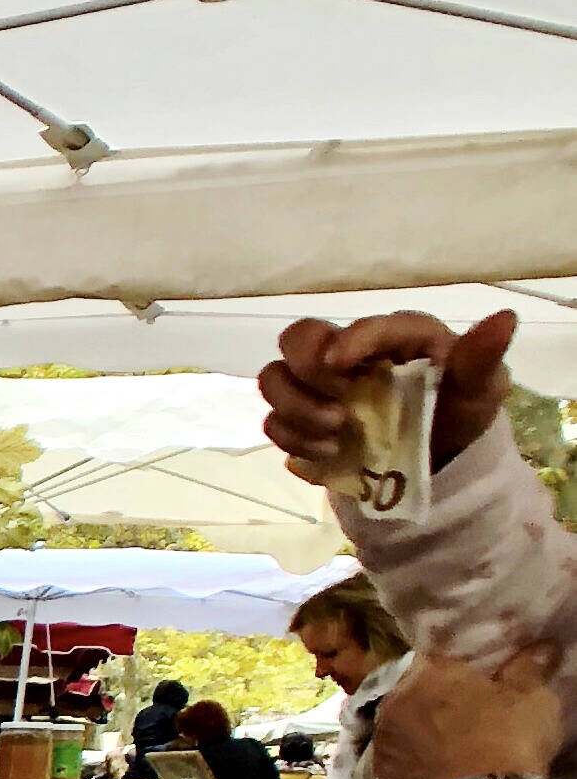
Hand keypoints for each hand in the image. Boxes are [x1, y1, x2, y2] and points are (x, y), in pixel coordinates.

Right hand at [260, 308, 515, 480]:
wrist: (435, 459)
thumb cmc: (458, 414)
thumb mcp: (481, 389)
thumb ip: (482, 358)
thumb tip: (503, 318)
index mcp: (395, 335)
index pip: (365, 324)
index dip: (348, 341)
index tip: (338, 366)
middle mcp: (349, 351)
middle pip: (298, 337)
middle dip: (305, 372)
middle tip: (336, 410)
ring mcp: (318, 384)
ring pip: (274, 377)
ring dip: (295, 409)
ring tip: (334, 437)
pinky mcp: (302, 416)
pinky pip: (274, 420)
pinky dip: (292, 439)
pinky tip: (327, 454)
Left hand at [370, 646, 567, 778]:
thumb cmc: (508, 735)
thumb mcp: (530, 694)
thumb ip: (527, 667)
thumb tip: (538, 649)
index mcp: (426, 672)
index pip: (436, 659)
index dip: (455, 669)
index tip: (472, 679)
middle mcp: (393, 700)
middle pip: (412, 691)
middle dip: (432, 697)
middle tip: (460, 710)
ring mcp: (382, 738)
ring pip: (400, 723)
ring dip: (417, 727)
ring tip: (445, 738)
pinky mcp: (382, 772)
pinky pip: (395, 755)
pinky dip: (410, 756)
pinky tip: (430, 761)